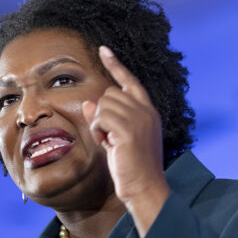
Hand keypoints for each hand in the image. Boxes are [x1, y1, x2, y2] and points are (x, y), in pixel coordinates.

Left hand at [82, 46, 170, 237]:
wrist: (144, 188)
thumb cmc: (131, 167)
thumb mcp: (116, 138)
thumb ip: (105, 119)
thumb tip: (89, 102)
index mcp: (148, 111)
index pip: (130, 81)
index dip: (115, 65)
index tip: (103, 50)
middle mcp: (146, 111)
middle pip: (110, 94)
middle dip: (102, 114)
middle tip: (110, 138)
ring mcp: (139, 118)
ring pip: (103, 105)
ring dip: (99, 124)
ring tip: (111, 143)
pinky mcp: (128, 129)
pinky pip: (100, 118)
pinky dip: (99, 131)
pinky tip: (109, 146)